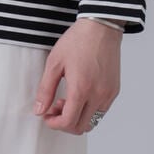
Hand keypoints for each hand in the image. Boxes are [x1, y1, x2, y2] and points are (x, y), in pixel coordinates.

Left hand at [33, 18, 121, 133]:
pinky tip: (80, 94)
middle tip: (55, 106)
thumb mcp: (54, 63)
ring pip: (93, 121)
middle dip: (64, 122)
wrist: (101, 27)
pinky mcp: (114, 90)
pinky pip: (101, 111)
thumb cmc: (78, 41)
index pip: (69, 122)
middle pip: (81, 127)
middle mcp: (98, 95)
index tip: (47, 115)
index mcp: (81, 89)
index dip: (54, 124)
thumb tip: (39, 110)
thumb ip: (46, 90)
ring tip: (67, 98)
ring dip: (77, 117)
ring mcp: (108, 94)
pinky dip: (88, 110)